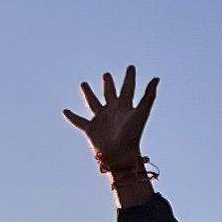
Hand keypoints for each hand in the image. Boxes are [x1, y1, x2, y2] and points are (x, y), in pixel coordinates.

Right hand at [63, 67, 159, 189]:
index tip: (131, 67)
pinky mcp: (91, 129)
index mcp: (125, 106)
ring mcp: (101, 119)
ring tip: (83, 84)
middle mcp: (113, 111)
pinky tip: (65, 111)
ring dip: (88, 94)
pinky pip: (79, 121)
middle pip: (110, 93)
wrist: (121, 154)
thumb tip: (156, 78)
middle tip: (106, 75)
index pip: (128, 88)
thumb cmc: (132, 135)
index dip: (130, 77)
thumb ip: (149, 96)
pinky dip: (72, 116)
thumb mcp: (141, 113)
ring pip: (93, 103)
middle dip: (108, 84)